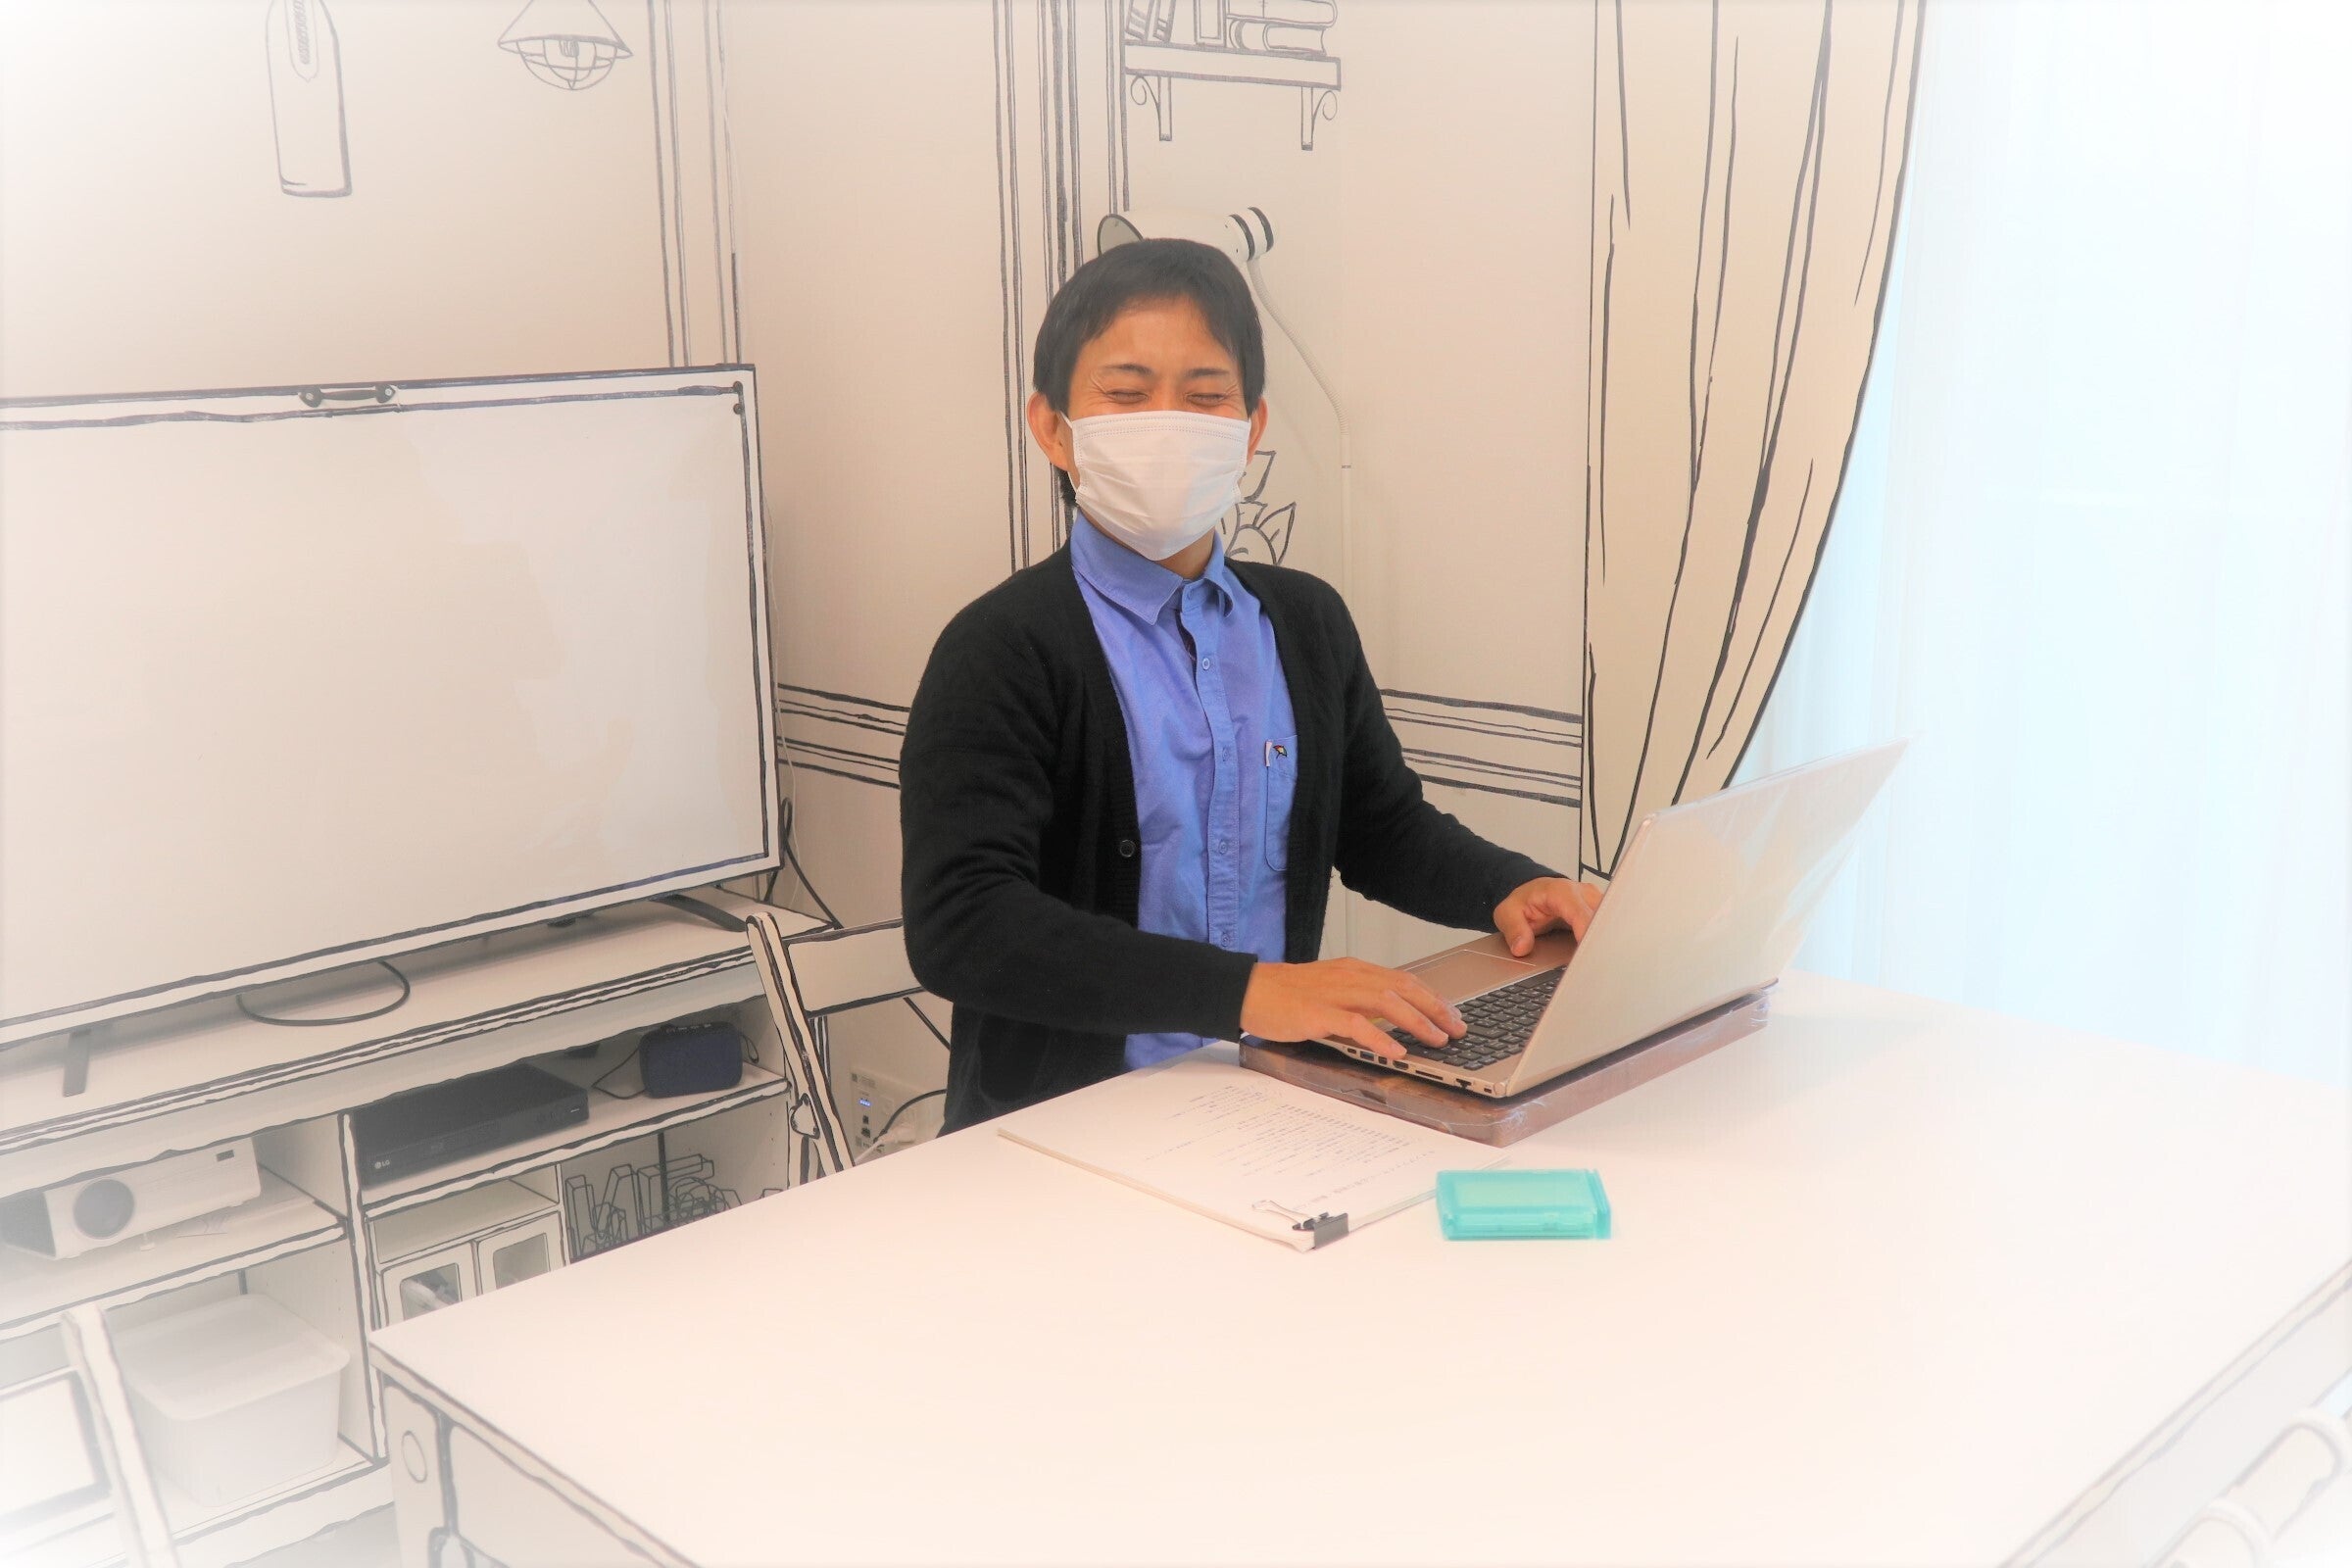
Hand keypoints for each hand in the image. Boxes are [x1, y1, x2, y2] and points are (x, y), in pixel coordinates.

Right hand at [1240, 958, 1466, 1058]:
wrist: (1248, 990)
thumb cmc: (1286, 995)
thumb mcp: (1330, 994)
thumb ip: (1359, 1007)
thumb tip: (1389, 1028)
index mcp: (1355, 970)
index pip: (1404, 980)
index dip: (1432, 997)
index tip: (1453, 1014)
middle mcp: (1350, 976)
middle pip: (1403, 987)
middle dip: (1435, 1008)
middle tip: (1458, 1028)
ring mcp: (1334, 993)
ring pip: (1386, 1001)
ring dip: (1416, 1021)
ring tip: (1436, 1039)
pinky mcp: (1318, 1012)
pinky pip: (1355, 1023)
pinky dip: (1379, 1037)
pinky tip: (1395, 1050)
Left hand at [1493, 877, 1605, 955]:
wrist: (1532, 893)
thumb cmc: (1523, 902)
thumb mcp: (1507, 913)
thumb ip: (1514, 929)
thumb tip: (1522, 948)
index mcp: (1562, 892)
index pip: (1581, 913)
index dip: (1586, 934)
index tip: (1585, 956)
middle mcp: (1583, 893)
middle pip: (1602, 918)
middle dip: (1600, 942)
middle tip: (1594, 968)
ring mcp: (1594, 902)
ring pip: (1609, 923)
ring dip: (1604, 943)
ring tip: (1597, 966)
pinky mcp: (1599, 912)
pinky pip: (1607, 927)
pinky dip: (1603, 942)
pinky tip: (1598, 959)